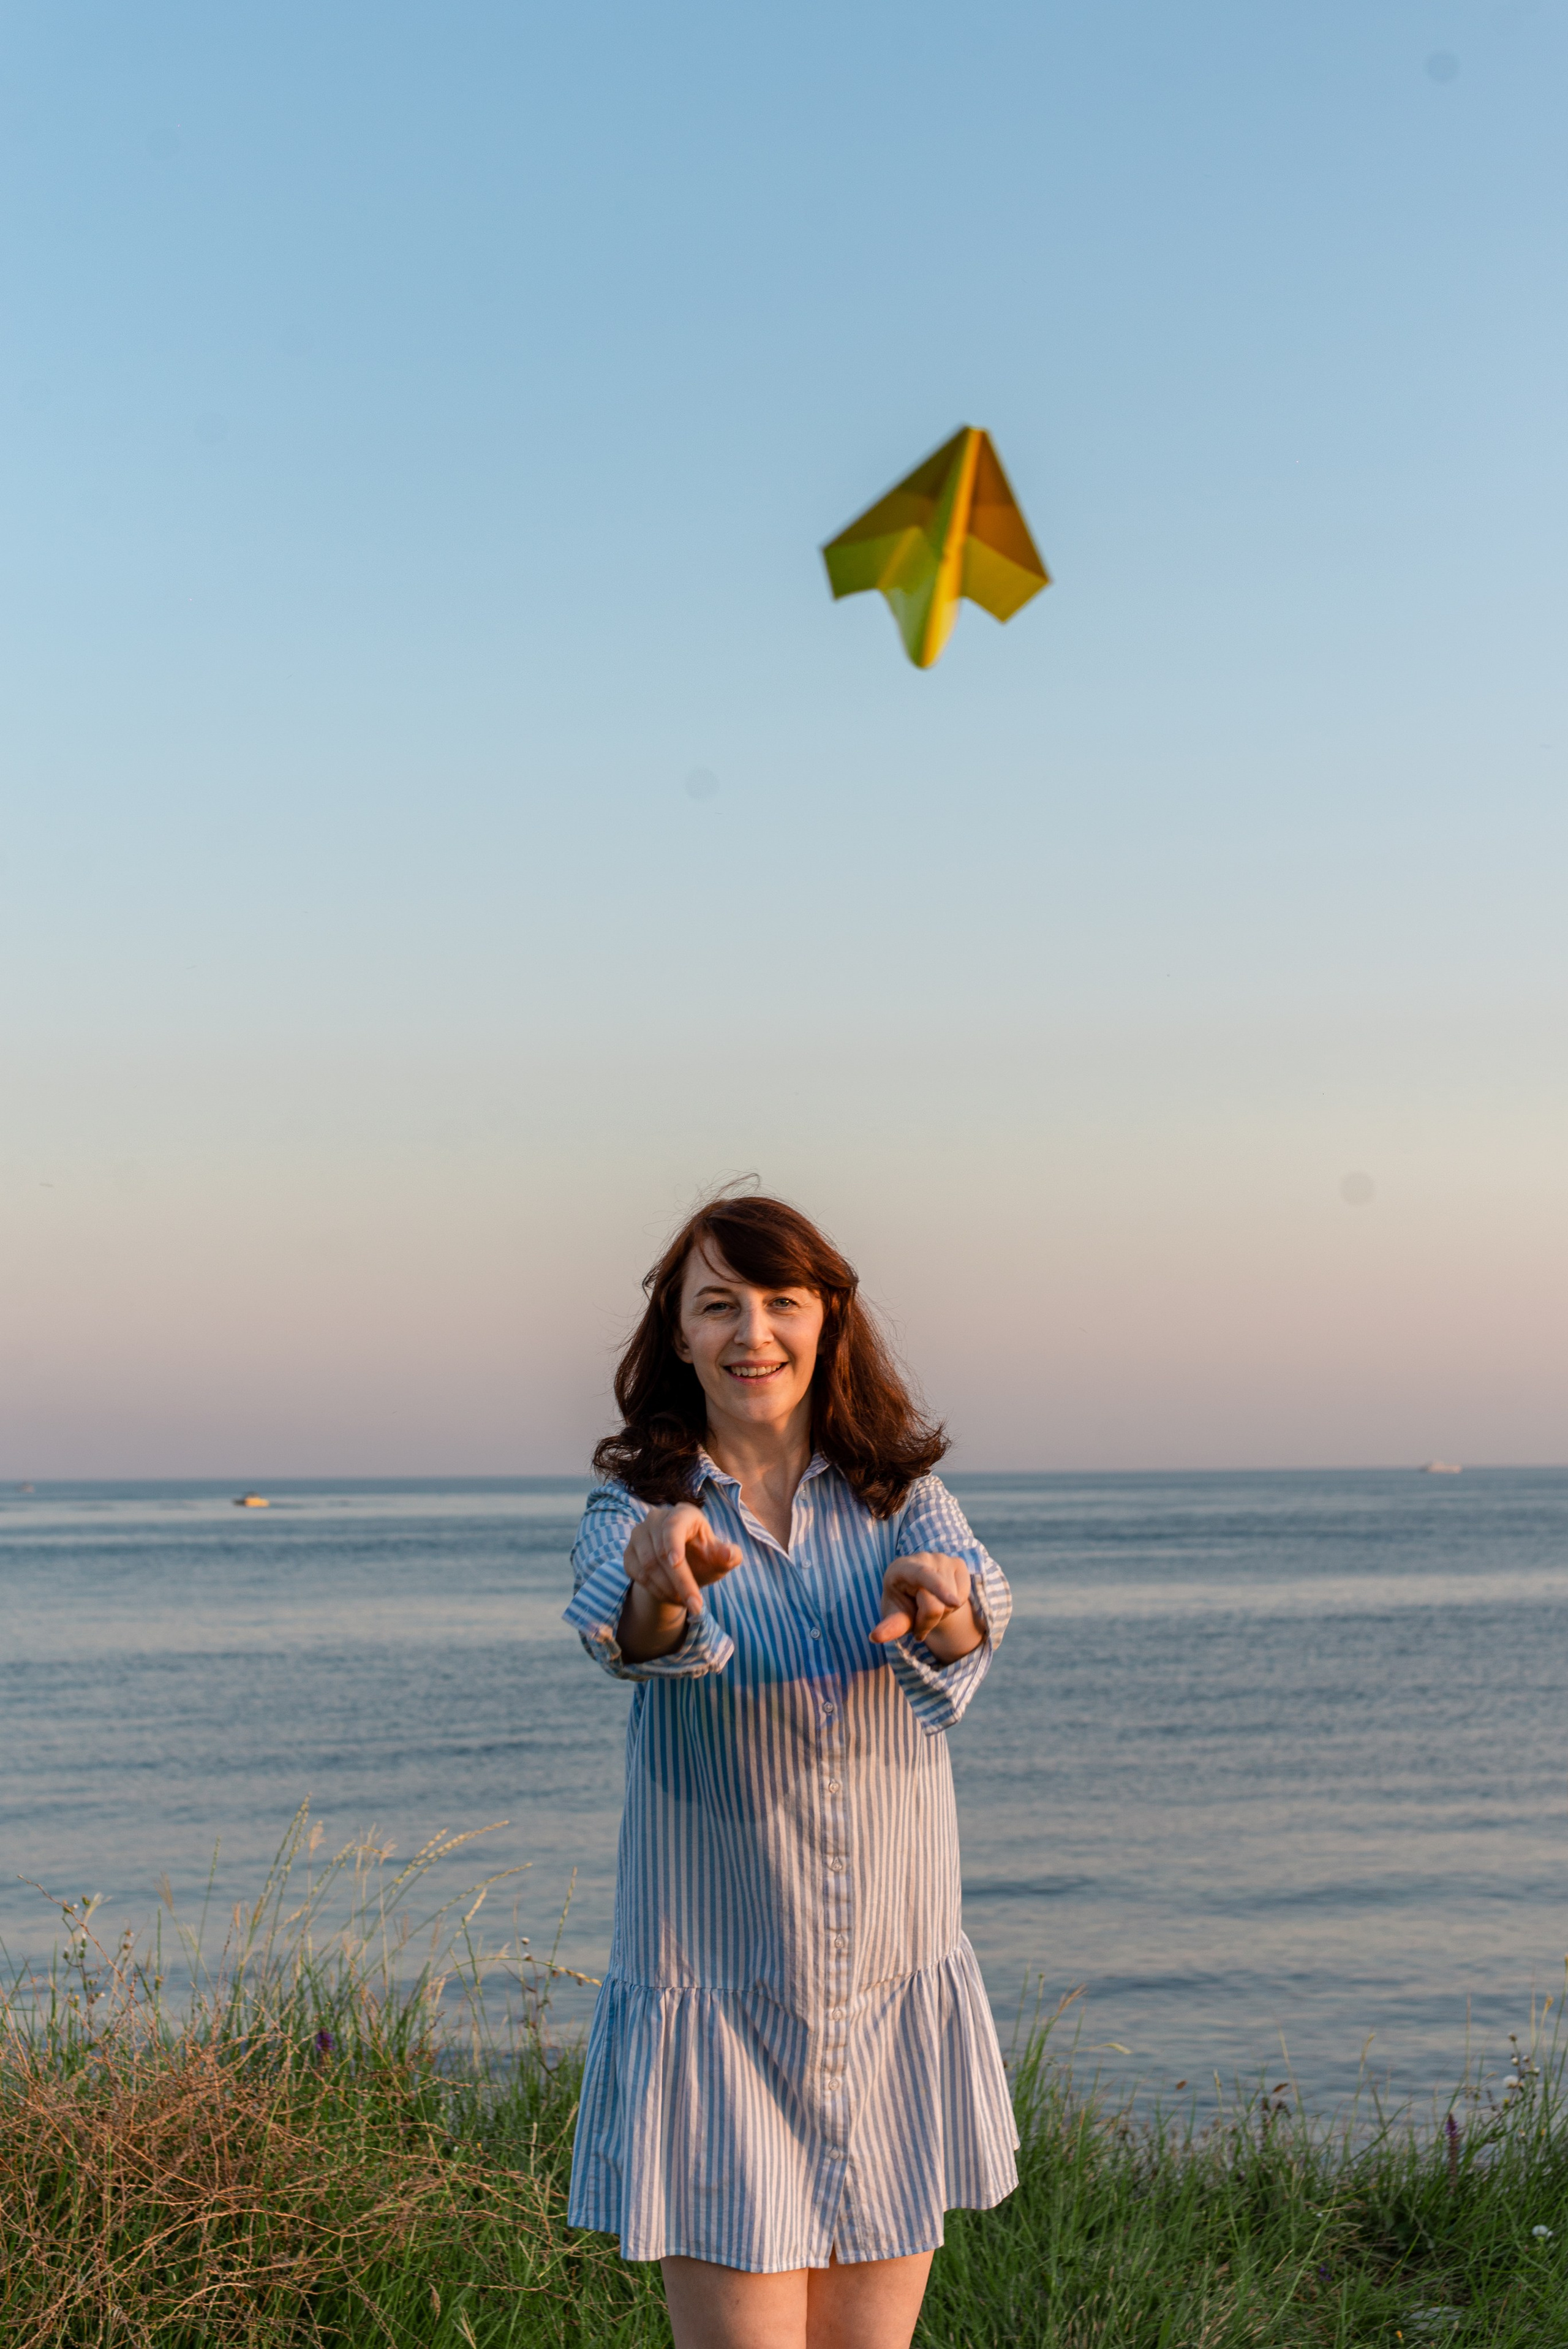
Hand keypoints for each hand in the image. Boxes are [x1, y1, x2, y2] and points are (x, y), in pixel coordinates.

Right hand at [618, 1505, 741, 1661]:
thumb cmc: (704, 1559)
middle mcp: (657, 1518)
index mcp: (684, 1514)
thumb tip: (729, 1553)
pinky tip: (670, 1597)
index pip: (673, 1525)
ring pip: (648, 1565)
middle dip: (680, 1582)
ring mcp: (639, 1535)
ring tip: (685, 1602)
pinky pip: (637, 1574)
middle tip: (696, 1606)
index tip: (677, 1563)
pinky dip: (654, 1590)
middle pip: (661, 1552)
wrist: (682, 1570)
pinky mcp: (628, 1553)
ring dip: (667, 1589)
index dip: (673, 1543)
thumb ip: (730, 1556)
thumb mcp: (721, 1560)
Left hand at [869, 1550, 982, 1661]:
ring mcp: (944, 1558)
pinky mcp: (959, 1563)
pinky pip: (964, 1595)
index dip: (938, 1589)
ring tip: (929, 1606)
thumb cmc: (903, 1604)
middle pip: (937, 1603)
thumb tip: (875, 1637)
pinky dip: (954, 1605)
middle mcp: (924, 1557)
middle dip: (928, 1622)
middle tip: (917, 1624)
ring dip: (942, 1614)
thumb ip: (890, 1625)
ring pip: (953, 1601)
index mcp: (902, 1567)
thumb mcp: (895, 1615)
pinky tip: (943, 1599)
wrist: (917, 1593)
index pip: (922, 1576)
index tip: (953, 1603)